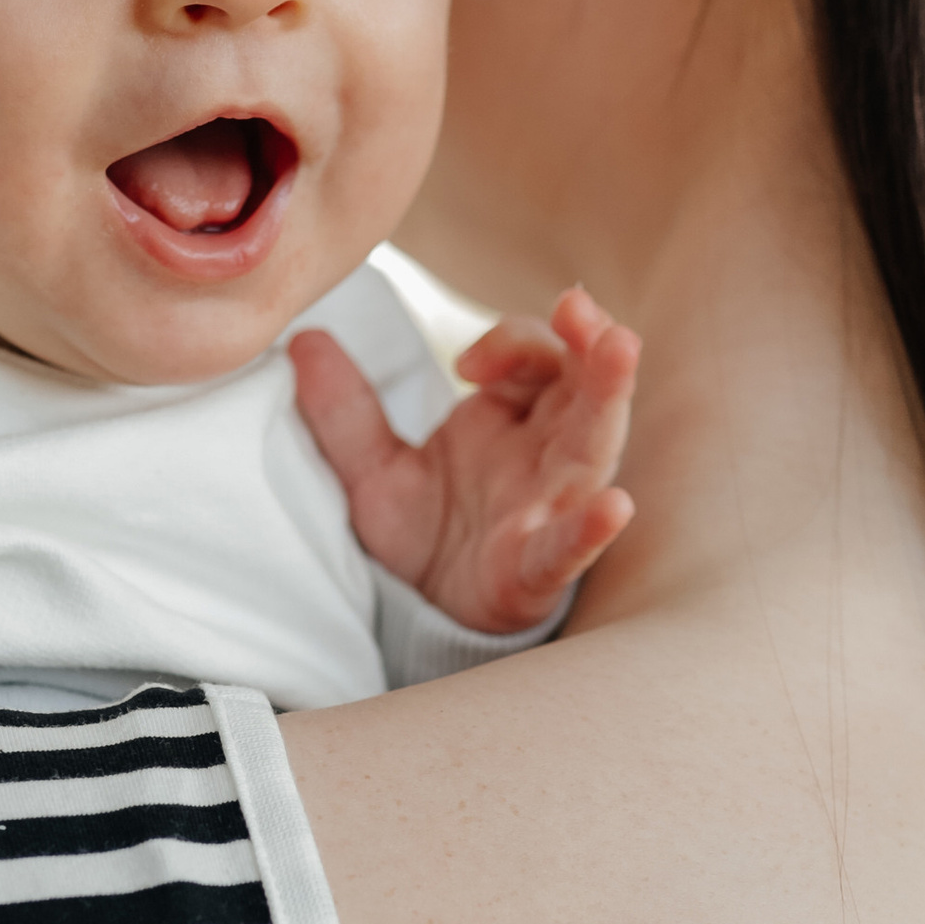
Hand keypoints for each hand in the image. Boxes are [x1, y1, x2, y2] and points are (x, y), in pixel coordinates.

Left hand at [291, 284, 638, 637]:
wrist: (428, 619)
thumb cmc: (428, 538)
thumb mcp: (374, 472)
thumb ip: (344, 411)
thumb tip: (304, 341)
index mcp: (514, 420)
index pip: (536, 356)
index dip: (510, 342)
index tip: (463, 363)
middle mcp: (544, 455)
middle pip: (582, 386)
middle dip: (589, 341)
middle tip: (580, 304)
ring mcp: (549, 508)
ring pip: (593, 444)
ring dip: (608, 396)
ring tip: (620, 347)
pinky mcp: (538, 567)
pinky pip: (572, 544)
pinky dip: (592, 526)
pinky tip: (613, 505)